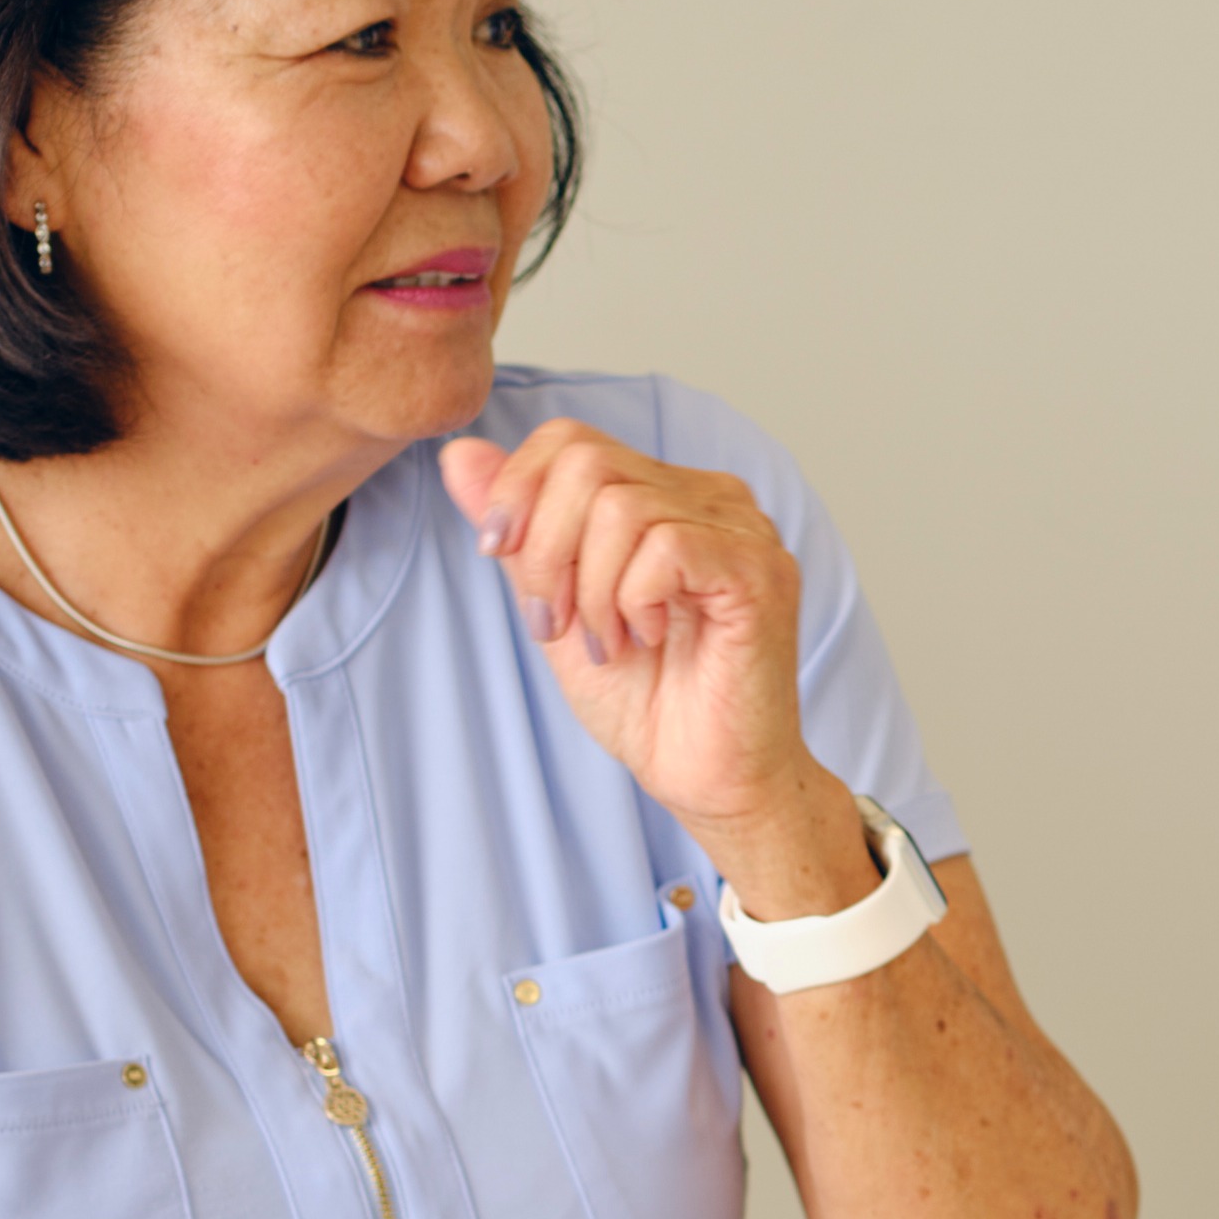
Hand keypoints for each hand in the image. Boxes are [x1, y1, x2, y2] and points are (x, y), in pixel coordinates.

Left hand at [449, 422, 856, 890]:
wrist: (705, 778)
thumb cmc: (647, 701)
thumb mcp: (557, 607)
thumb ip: (520, 534)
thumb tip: (460, 453)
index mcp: (667, 494)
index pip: (572, 439)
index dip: (517, 489)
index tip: (496, 554)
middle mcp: (712, 497)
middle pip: (587, 463)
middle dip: (545, 549)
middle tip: (557, 623)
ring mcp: (743, 530)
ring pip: (620, 508)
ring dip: (590, 590)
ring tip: (610, 643)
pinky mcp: (758, 573)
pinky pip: (664, 548)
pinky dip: (632, 601)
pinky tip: (647, 638)